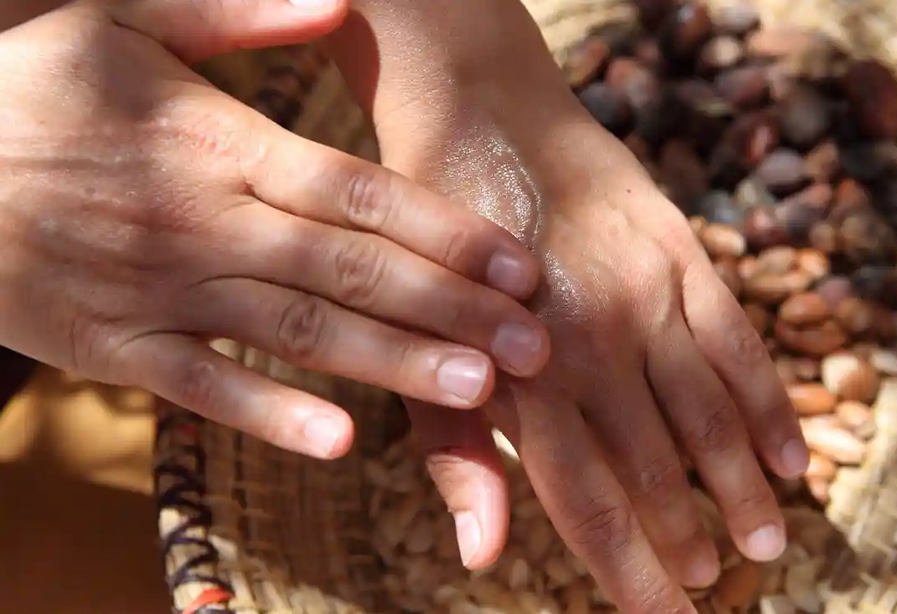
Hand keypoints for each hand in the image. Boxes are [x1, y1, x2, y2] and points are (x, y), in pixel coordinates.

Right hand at [0, 0, 549, 459]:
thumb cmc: (28, 89)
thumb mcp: (119, 18)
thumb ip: (231, 12)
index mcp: (217, 143)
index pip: (357, 191)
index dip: (445, 230)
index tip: (520, 262)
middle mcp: (204, 223)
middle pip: (352, 270)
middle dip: (450, 309)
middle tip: (535, 345)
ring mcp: (161, 291)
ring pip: (298, 334)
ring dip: (392, 366)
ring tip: (477, 392)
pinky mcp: (116, 348)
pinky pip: (203, 389)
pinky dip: (271, 414)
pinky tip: (344, 442)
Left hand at [349, 74, 810, 613]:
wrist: (483, 121)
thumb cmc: (440, 254)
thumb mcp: (422, 353)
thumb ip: (457, 457)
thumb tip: (482, 559)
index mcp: (522, 380)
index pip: (589, 505)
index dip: (630, 574)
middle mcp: (593, 346)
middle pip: (656, 473)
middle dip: (685, 540)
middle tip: (707, 586)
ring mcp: (645, 298)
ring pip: (708, 418)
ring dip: (736, 489)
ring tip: (763, 544)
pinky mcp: (681, 254)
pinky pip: (738, 343)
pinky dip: (769, 405)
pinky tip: (790, 457)